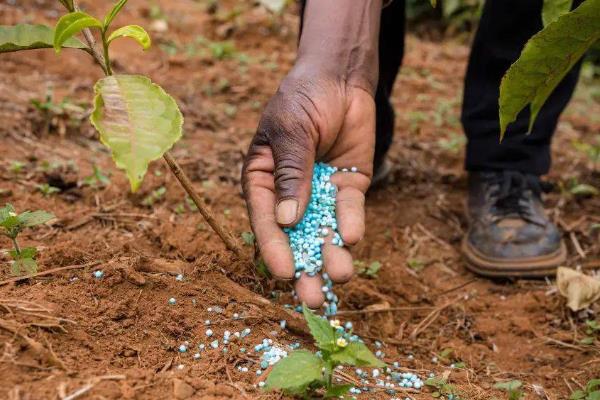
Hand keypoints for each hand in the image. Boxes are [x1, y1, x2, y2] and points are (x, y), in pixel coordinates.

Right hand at [242, 72, 374, 306]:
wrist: (340, 79)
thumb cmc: (303, 99)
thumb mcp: (291, 131)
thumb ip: (290, 173)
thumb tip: (286, 220)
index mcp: (263, 181)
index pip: (265, 220)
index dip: (274, 247)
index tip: (284, 272)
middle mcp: (290, 195)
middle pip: (295, 237)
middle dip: (305, 268)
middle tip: (314, 298)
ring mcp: (320, 194)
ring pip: (324, 232)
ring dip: (331, 255)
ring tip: (340, 275)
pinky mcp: (346, 189)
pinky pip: (349, 212)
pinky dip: (350, 225)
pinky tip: (352, 238)